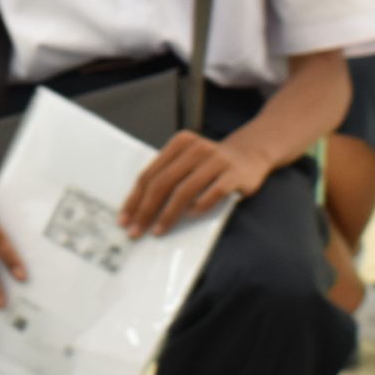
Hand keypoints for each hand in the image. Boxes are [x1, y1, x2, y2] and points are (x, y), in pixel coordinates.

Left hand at [121, 131, 268, 239]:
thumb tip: (138, 209)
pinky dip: (199, 207)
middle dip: (146, 210)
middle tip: (136, 231)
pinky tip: (190, 216)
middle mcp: (196, 149)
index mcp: (179, 144)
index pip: (150, 174)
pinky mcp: (234, 175)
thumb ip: (167, 176)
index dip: (134, 198)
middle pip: (163, 182)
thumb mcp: (186, 160)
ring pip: (185, 191)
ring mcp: (217, 161)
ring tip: (159, 230)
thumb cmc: (210, 163)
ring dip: (168, 214)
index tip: (124, 219)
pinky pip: (212, 194)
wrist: (251, 152)